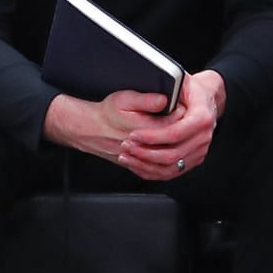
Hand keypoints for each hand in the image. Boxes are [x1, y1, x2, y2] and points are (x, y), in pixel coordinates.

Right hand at [42, 89, 176, 178]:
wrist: (89, 129)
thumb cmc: (106, 114)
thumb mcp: (124, 99)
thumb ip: (146, 100)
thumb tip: (165, 100)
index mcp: (146, 130)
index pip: (177, 125)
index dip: (183, 114)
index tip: (181, 105)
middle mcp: (145, 148)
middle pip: (177, 145)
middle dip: (183, 133)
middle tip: (181, 119)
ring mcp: (142, 160)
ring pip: (170, 164)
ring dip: (179, 151)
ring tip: (178, 137)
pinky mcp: (139, 166)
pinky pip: (158, 173)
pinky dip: (168, 165)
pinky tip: (171, 155)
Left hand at [118, 70, 224, 181]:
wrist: (204, 97)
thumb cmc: (188, 88)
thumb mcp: (178, 79)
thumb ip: (167, 90)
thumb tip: (161, 102)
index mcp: (201, 117)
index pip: (176, 133)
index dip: (152, 137)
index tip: (133, 135)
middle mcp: (204, 136)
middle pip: (172, 154)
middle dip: (144, 152)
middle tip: (126, 145)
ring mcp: (199, 150)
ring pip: (170, 167)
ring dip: (144, 164)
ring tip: (126, 155)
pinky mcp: (193, 159)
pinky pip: (171, 172)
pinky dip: (150, 171)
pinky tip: (135, 163)